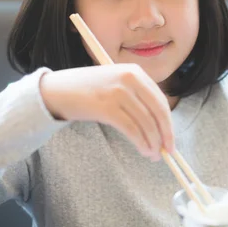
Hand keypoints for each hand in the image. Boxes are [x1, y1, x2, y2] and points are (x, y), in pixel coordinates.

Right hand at [39, 64, 173, 160]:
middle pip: (157, 111)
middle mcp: (129, 78)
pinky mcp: (107, 107)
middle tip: (167, 152)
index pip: (160, 100)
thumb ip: (136, 97)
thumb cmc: (87, 91)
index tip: (171, 139)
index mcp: (135, 71)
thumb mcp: (115, 83)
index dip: (168, 123)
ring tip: (152, 155)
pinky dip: (140, 142)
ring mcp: (118, 92)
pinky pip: (131, 129)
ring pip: (145, 122)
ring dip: (152, 142)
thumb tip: (159, 128)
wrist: (56, 90)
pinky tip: (143, 150)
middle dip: (165, 134)